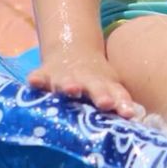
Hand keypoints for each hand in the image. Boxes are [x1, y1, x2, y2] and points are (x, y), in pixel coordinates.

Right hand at [26, 54, 142, 118]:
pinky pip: (39, 77)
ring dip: (69, 86)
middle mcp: (84, 81)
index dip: (120, 102)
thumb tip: (133, 115)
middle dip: (99, 94)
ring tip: (71, 89)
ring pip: (66, 82)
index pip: (113, 94)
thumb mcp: (110, 85)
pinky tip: (33, 81)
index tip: (127, 113)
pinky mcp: (45, 75)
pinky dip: (36, 79)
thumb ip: (120, 100)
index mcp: (102, 85)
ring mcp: (63, 77)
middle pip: (94, 87)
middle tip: (105, 103)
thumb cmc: (95, 78)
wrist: (72, 52)